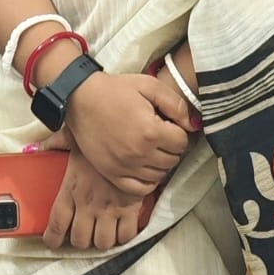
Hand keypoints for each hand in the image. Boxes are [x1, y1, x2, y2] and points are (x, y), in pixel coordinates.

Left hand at [43, 144, 146, 250]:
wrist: (128, 134)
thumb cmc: (99, 134)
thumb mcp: (73, 136)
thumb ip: (54, 144)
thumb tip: (36, 148)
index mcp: (71, 188)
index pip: (56, 224)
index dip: (52, 238)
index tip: (52, 241)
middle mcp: (88, 203)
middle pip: (80, 239)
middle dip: (81, 240)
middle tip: (84, 232)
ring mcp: (110, 207)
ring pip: (103, 242)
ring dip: (102, 240)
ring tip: (103, 231)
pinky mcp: (131, 207)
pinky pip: (126, 235)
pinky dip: (124, 236)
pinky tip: (122, 227)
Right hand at [65, 72, 193, 194]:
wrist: (81, 99)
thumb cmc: (116, 90)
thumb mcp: (149, 85)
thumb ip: (176, 104)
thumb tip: (193, 124)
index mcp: (151, 131)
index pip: (182, 142)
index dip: (181, 132)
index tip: (172, 125)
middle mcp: (140, 153)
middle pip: (173, 160)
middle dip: (172, 147)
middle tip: (163, 134)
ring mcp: (125, 167)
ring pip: (160, 175)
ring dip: (162, 162)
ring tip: (153, 147)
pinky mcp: (113, 174)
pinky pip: (140, 189)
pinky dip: (148, 181)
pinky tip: (146, 166)